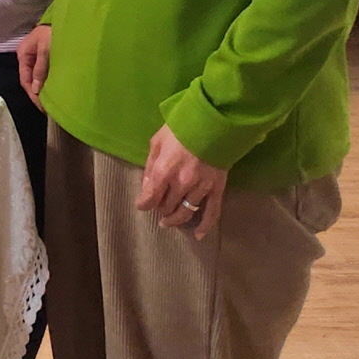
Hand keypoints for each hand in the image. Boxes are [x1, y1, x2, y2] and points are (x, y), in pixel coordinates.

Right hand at [17, 24, 50, 101]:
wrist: (67, 20)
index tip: (42, 106)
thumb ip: (40, 69)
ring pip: (37, 77)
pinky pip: (43, 73)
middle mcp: (27, 57)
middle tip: (47, 108)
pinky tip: (53, 89)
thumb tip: (36, 89)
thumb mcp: (45, 50)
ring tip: (51, 102)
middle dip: (37, 94)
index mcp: (23, 54)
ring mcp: (36, 58)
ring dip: (42, 89)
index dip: (32, 94)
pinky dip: (47, 82)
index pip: (25, 80)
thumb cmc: (52, 33)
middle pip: (30, 80)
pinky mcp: (45, 57)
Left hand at [138, 124, 228, 238]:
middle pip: (167, 206)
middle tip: (157, 209)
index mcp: (164, 171)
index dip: (144, 204)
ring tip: (167, 222)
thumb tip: (146, 186)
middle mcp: (181, 184)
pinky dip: (205, 226)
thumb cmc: (181, 128)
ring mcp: (201, 188)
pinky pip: (212, 212)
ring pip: (186, 212)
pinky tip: (197, 235)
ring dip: (175, 219)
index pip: (150, 198)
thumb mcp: (157, 142)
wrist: (213, 123)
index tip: (141, 205)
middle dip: (159, 209)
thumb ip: (150, 165)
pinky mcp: (217, 189)